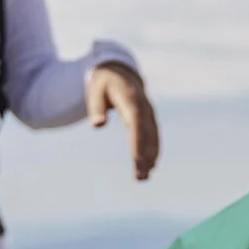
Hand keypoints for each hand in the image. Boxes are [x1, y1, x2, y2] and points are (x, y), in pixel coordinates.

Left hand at [86, 62, 159, 181]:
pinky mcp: (149, 119)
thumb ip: (96, 107)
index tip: (137, 160)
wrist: (119, 72)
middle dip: (145, 154)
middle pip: (147, 133)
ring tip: (144, 177)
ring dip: (151, 156)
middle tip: (140, 175)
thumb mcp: (95, 91)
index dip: (138, 141)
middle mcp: (144, 107)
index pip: (137, 122)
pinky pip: (154, 136)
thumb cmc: (103, 83)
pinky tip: (150, 166)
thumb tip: (98, 125)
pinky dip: (153, 151)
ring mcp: (149, 113)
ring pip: (153, 136)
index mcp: (131, 99)